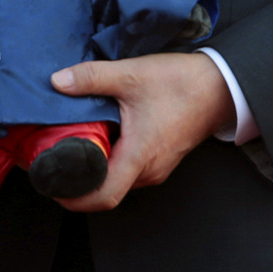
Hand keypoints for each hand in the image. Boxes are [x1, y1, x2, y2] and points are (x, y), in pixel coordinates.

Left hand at [48, 52, 233, 210]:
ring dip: (95, 171)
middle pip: (107, 192)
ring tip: (70, 150)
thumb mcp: (131, 74)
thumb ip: (91, 77)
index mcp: (140, 155)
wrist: (220, 86)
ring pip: (119, 181)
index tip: (53, 185)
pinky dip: (110, 162)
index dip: (75, 197)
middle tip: (52, 163)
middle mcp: (149, 170)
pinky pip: (130, 171)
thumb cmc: (181, 82)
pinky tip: (98, 140)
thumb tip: (57, 80)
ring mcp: (157, 167)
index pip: (105, 195)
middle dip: (78, 183)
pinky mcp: (160, 160)